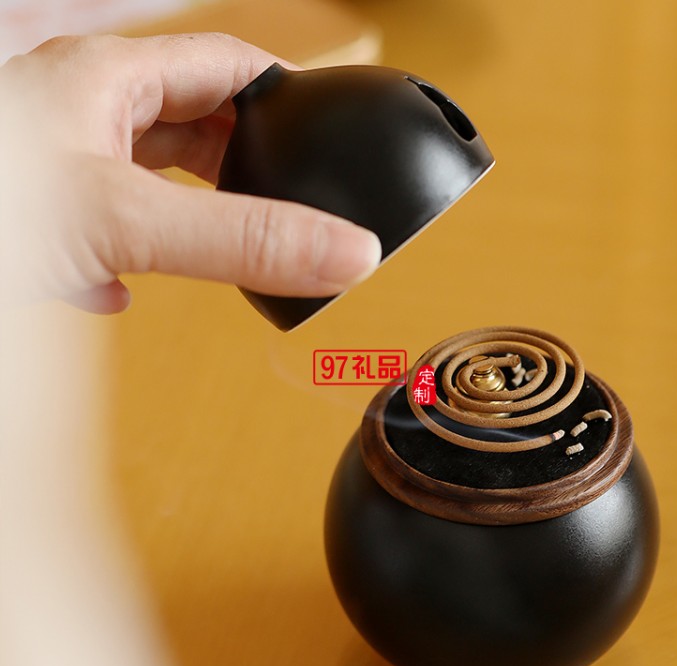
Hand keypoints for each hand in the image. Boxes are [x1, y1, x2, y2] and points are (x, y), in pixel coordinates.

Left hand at [0, 33, 380, 312]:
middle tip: (282, 198)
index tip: (324, 128)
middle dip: (240, 160)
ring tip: (221, 244)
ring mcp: (53, 164)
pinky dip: (123, 261)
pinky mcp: (34, 219)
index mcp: (109, 82)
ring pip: (141, 175)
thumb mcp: (123, 219)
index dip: (283, 92)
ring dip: (185, 211)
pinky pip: (95, 229)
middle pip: (188, 119)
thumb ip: (238, 241)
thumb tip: (344, 252)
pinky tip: (118, 292)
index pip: (226, 64)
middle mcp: (80, 111)